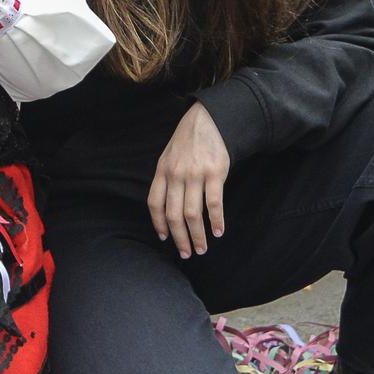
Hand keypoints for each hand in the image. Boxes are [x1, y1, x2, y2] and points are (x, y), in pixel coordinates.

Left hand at [148, 103, 229, 257]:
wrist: (208, 120)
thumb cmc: (187, 142)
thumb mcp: (168, 158)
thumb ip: (166, 181)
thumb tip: (165, 210)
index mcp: (162, 172)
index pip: (155, 204)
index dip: (158, 224)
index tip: (165, 238)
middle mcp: (176, 175)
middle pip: (173, 214)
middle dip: (179, 238)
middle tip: (186, 253)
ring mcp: (195, 175)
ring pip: (193, 214)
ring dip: (197, 236)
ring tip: (202, 248)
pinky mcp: (215, 173)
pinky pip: (214, 204)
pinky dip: (216, 221)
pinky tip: (218, 231)